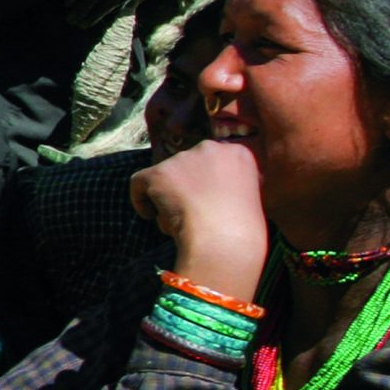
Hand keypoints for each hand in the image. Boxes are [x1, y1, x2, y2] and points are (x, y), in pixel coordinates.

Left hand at [130, 140, 267, 301]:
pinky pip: (139, 183)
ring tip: (178, 223)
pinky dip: (141, 200)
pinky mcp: (158, 173)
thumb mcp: (250, 200)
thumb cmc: (242, 231)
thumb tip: (213, 191)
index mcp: (237, 154)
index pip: (211, 162)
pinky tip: (151, 217)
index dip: (204, 183)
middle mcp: (209, 149)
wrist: (224, 240)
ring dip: (168, 199)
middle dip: (185, 189)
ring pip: (165, 178)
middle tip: (190, 213)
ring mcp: (182, 159)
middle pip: (186, 167)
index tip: (205, 201)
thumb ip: (232, 186)